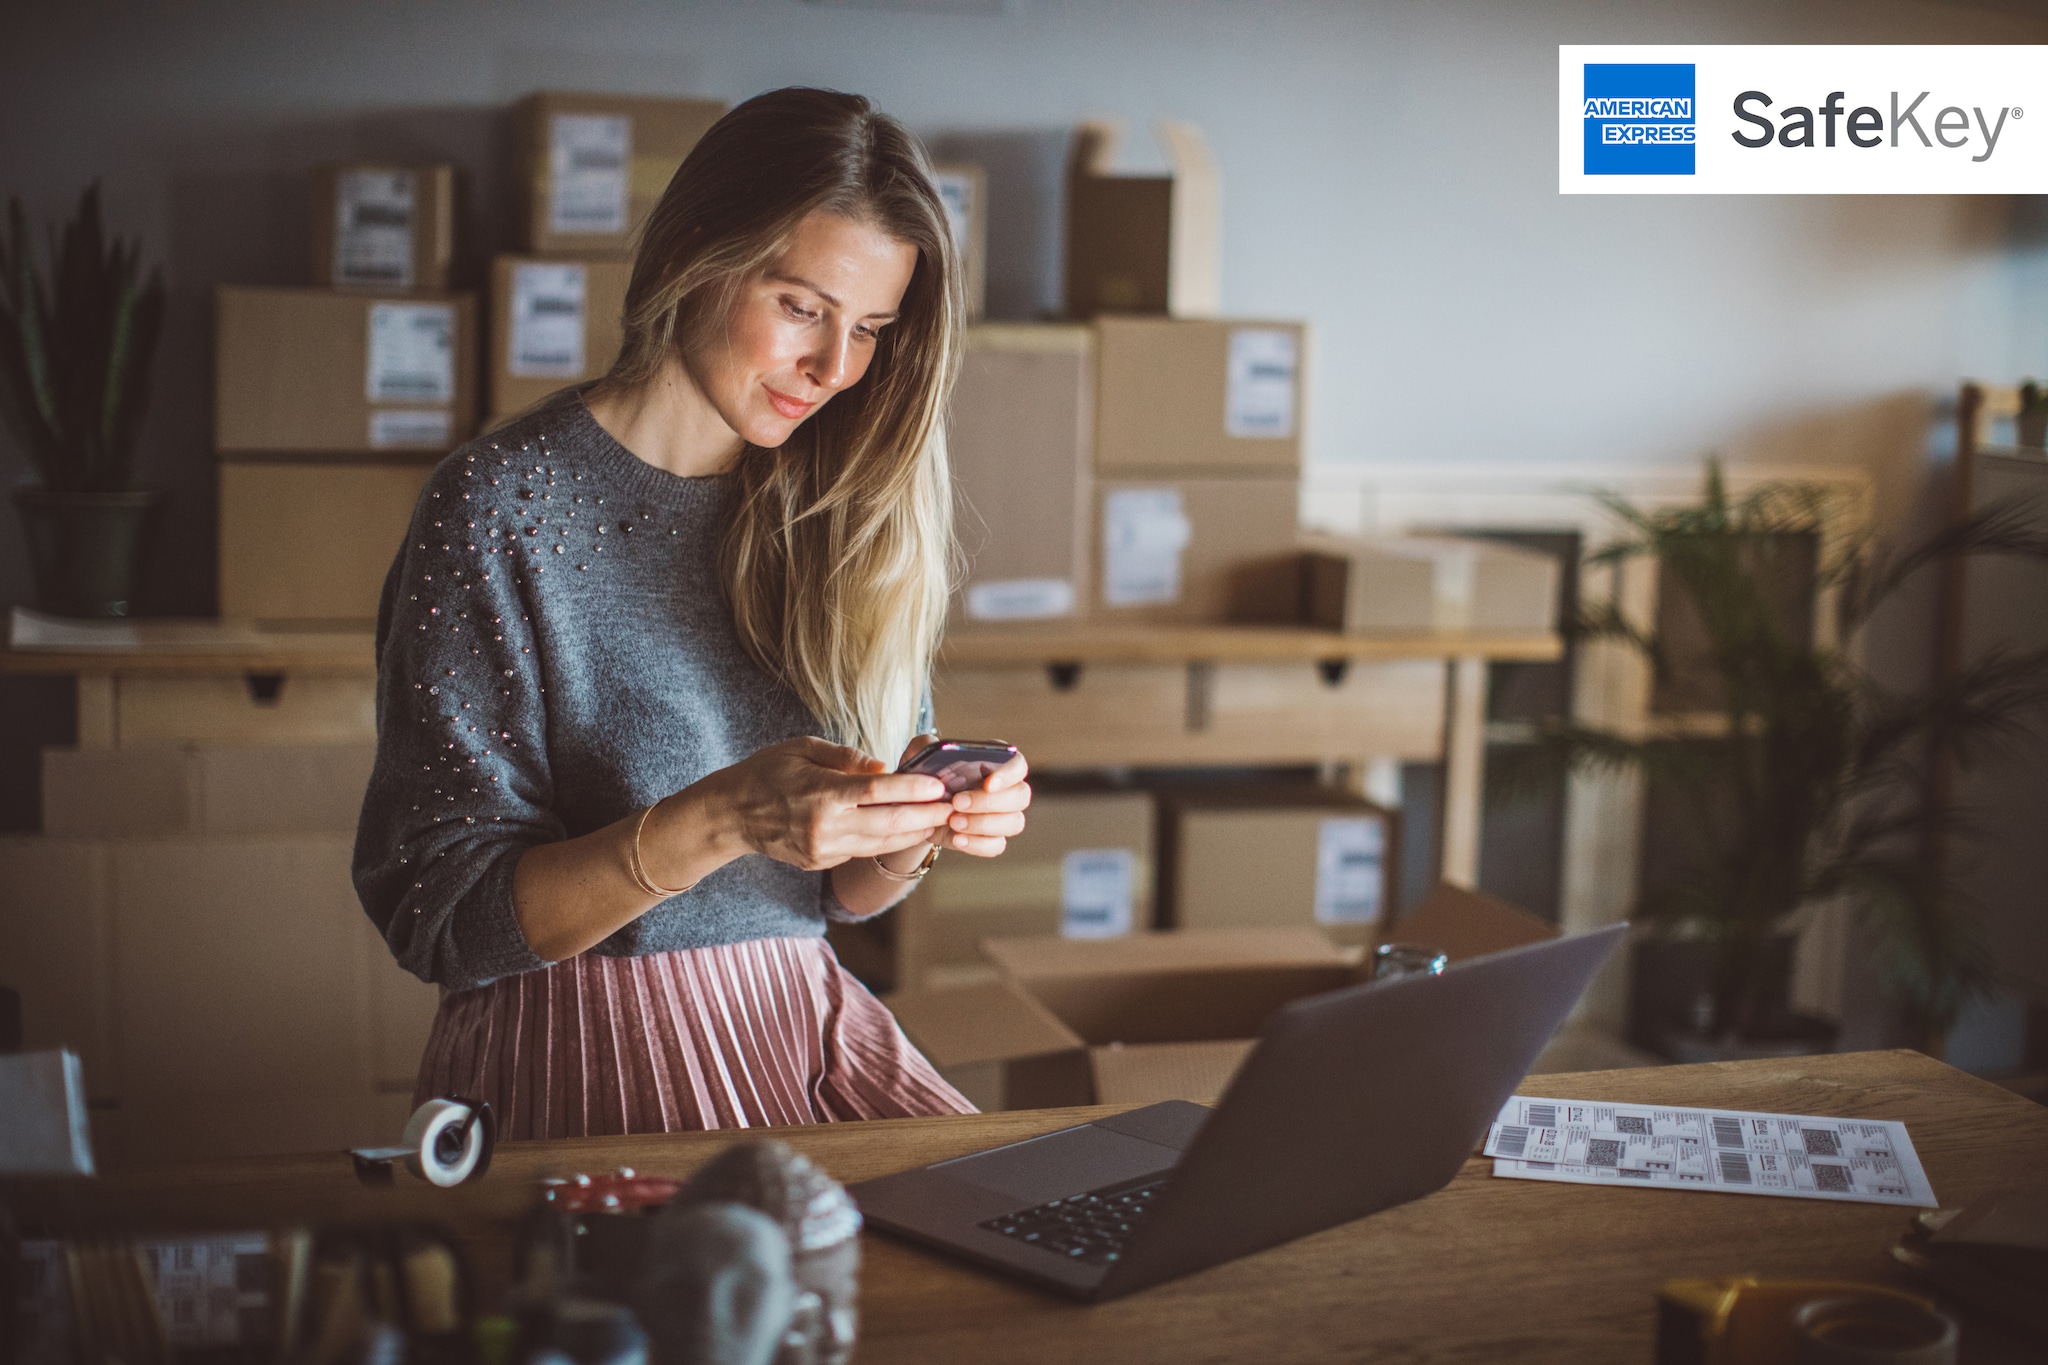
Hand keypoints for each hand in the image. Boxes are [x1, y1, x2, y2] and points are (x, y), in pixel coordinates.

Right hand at [704, 737, 951, 871]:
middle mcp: (825, 828)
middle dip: (926, 817)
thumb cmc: (767, 772)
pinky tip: (909, 828)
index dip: (912, 790)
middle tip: (955, 807)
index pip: (876, 793)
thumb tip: (885, 768)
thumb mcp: (802, 748)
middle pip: (888, 824)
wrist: (731, 815)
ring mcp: (824, 850)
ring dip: (915, 832)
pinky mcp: (822, 863)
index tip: (938, 786)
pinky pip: (863, 850)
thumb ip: (846, 759)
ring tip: (942, 820)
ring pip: (881, 844)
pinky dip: (888, 839)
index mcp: (820, 795)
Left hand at [918, 738, 1029, 858]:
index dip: (1009, 775)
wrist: (916, 809)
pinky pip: (997, 845)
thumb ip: (926, 746)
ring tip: (953, 822)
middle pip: (1020, 796)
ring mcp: (1002, 816)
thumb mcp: (919, 756)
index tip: (988, 784)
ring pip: (1014, 822)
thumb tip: (937, 748)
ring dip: (984, 824)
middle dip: (989, 802)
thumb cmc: (924, 776)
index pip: (1018, 765)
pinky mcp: (991, 839)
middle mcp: (1005, 789)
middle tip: (957, 803)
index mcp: (994, 763)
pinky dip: (978, 844)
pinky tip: (957, 838)